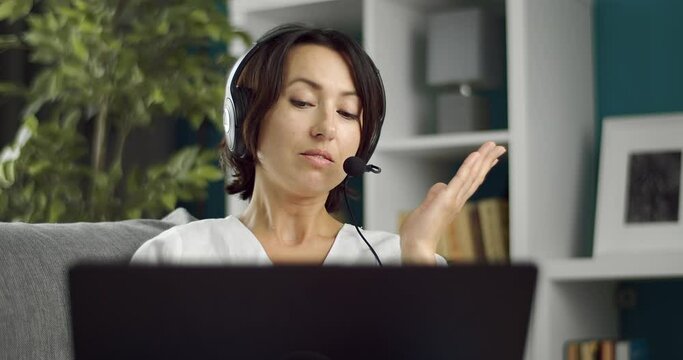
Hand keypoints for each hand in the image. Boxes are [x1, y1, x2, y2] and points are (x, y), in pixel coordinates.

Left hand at [399, 141, 505, 264]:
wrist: (416, 246)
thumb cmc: (418, 232)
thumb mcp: (426, 208)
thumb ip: (434, 196)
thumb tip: (440, 185)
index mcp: (454, 202)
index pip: (470, 182)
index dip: (480, 169)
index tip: (490, 158)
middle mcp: (458, 200)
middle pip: (476, 176)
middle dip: (487, 160)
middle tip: (499, 147)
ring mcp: (454, 199)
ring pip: (472, 175)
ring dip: (483, 158)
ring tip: (493, 145)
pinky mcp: (447, 199)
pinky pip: (460, 179)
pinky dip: (469, 166)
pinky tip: (476, 154)